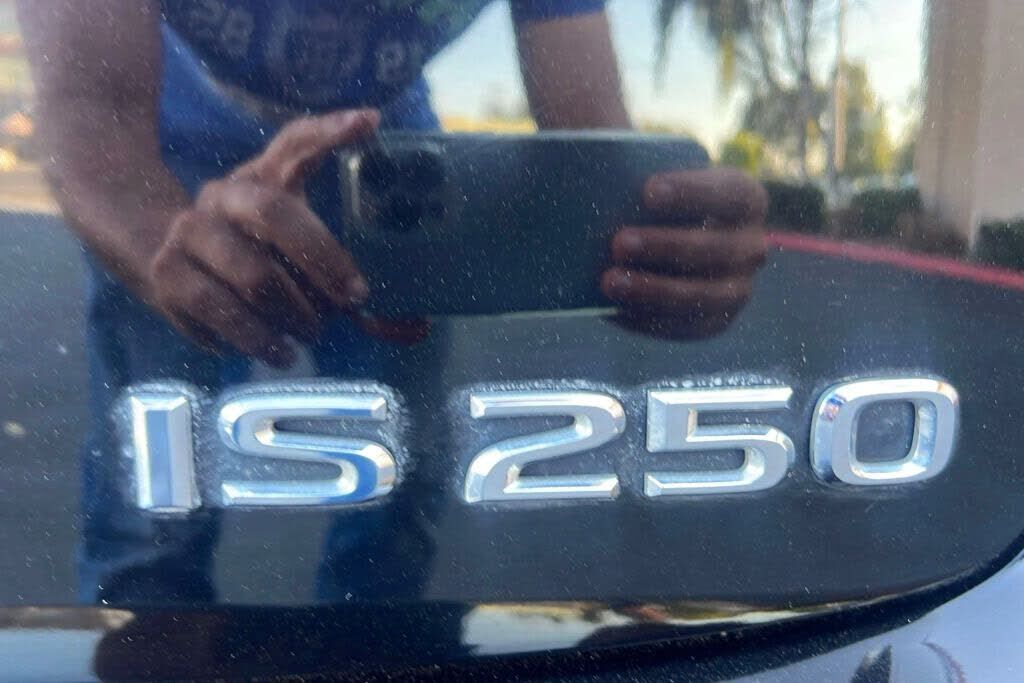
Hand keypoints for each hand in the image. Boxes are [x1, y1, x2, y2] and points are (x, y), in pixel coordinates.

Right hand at [145, 109, 411, 366]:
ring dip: (292, 314)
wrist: (165, 262)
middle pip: (275, 212)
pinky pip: (219, 311)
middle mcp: (224, 196)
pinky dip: (255, 339)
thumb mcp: (301, 261)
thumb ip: (353, 289)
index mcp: (264, 178)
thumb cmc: (258, 261)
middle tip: (354, 299)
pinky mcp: (167, 275)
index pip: (296, 142)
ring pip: (252, 275)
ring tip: (311, 335)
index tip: (370, 122)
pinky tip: (274, 351)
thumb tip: (418, 329)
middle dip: (322, 259)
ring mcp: (190, 233)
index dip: (330, 130)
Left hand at [601, 168, 767, 338]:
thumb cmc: (656, 204)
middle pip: (714, 249)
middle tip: (619, 242)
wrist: (667, 241)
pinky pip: (685, 327)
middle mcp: (751, 246)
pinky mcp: (715, 321)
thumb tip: (600, 188)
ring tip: (609, 282)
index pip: (729, 193)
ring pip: (702, 296)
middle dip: (665, 247)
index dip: (691, 193)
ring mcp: (738, 288)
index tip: (648, 190)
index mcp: (746, 199)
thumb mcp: (655, 185)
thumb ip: (638, 182)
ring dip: (654, 290)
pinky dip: (648, 318)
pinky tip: (615, 308)